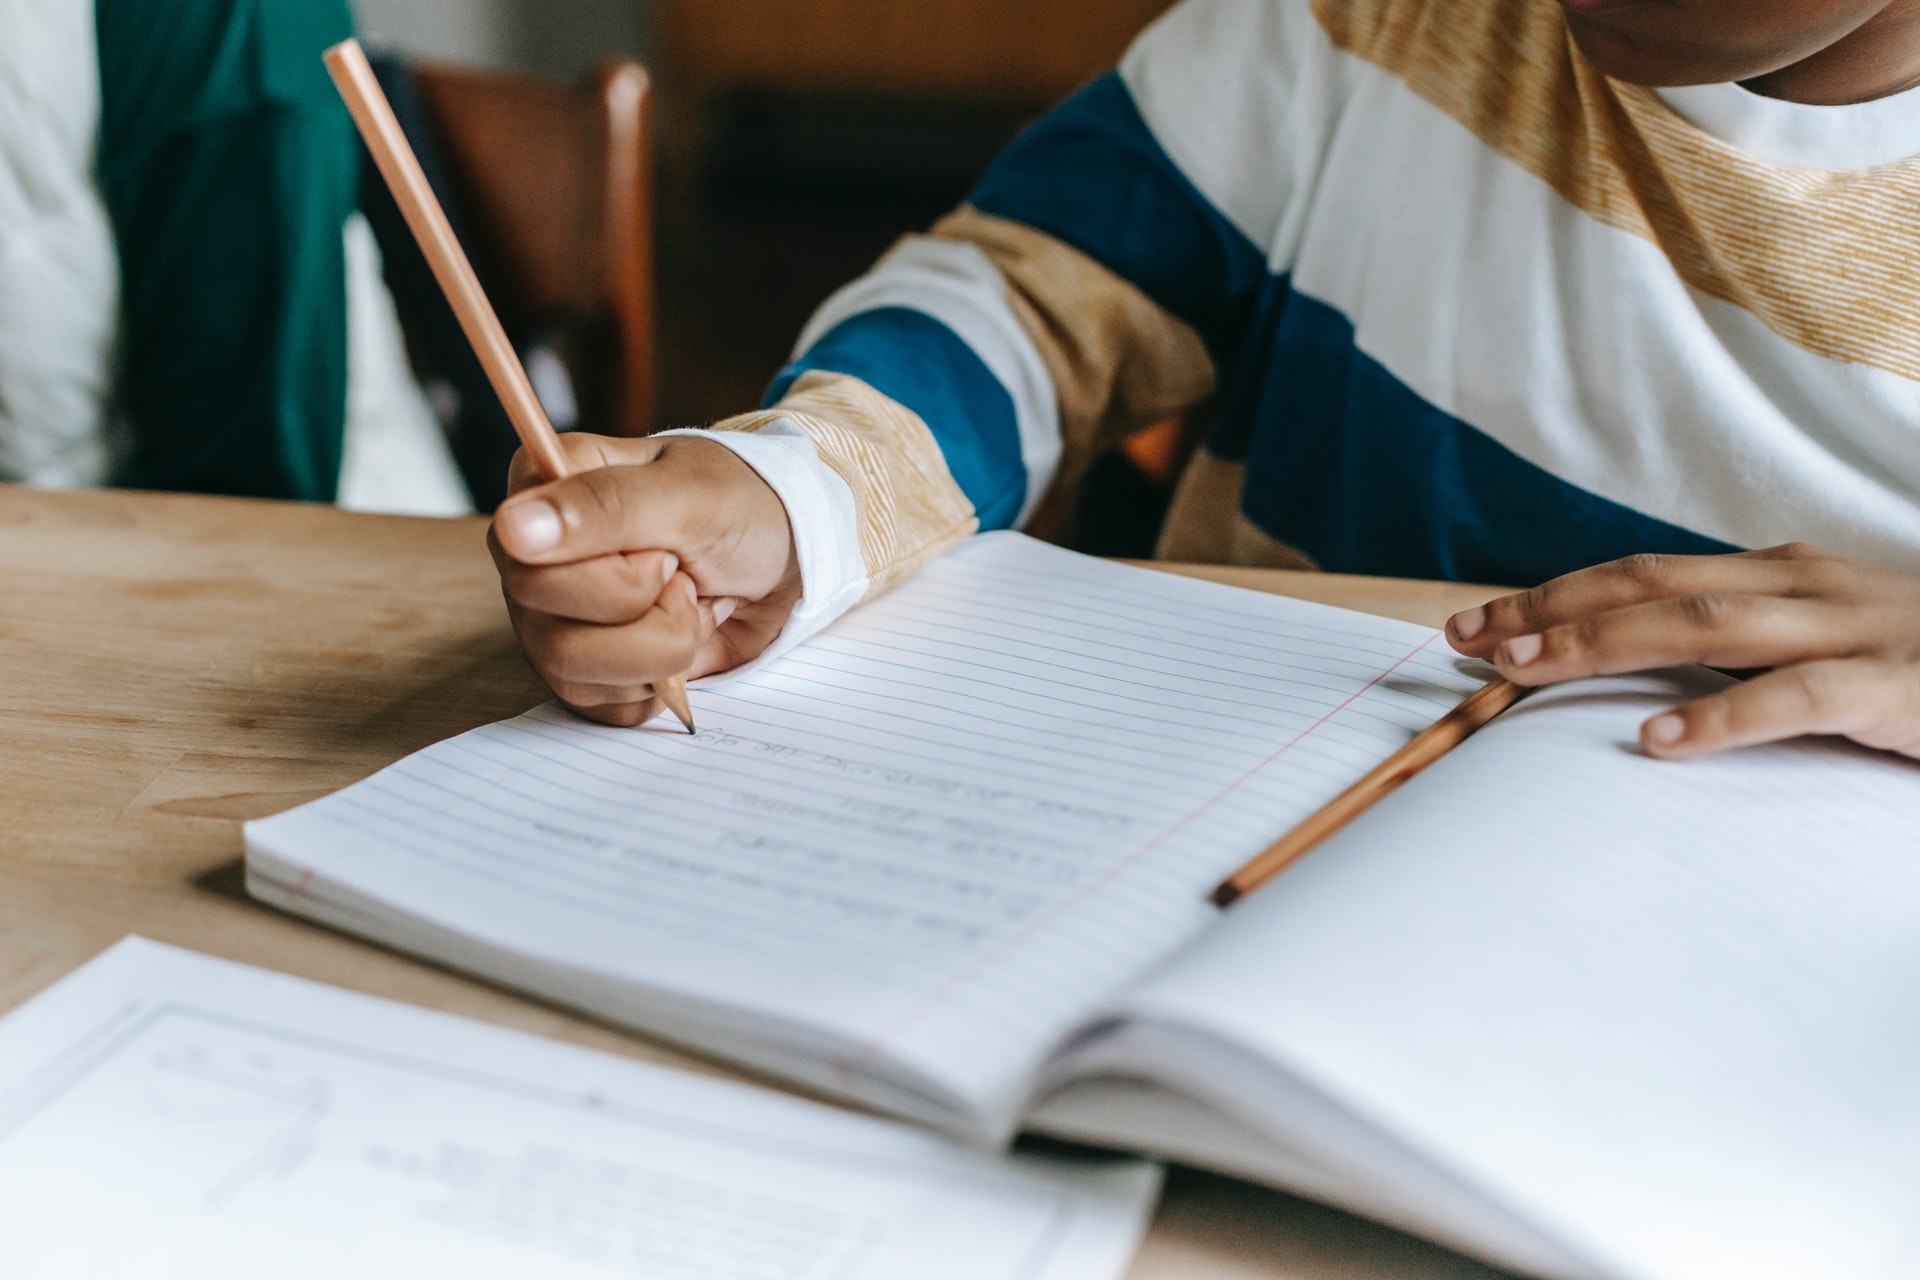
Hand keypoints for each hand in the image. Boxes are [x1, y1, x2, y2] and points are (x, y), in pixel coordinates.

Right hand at [489, 433, 800, 726]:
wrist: (788, 552)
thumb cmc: (739, 505)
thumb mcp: (687, 494)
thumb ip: (604, 506)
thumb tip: (513, 528)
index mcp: (539, 491)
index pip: (528, 565)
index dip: (613, 576)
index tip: (663, 551)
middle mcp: (532, 559)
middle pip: (552, 631)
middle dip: (650, 615)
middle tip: (685, 575)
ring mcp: (552, 619)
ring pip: (574, 675)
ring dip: (661, 649)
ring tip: (692, 605)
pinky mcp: (586, 670)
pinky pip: (603, 707)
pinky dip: (660, 682)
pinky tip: (684, 638)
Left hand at [1445, 544, 1919, 759]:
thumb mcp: (1824, 642)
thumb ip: (1745, 649)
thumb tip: (1642, 681)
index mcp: (1780, 574)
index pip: (1644, 575)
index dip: (1555, 594)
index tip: (1476, 623)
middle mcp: (1804, 585)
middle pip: (1653, 587)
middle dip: (1551, 612)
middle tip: (1468, 643)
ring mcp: (1852, 628)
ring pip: (1704, 626)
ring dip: (1603, 645)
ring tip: (1523, 673)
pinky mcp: (1896, 684)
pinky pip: (1798, 696)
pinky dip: (1723, 717)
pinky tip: (1660, 741)